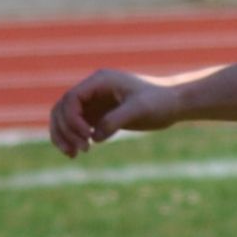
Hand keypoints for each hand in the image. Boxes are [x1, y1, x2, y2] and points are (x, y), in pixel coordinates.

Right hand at [48, 68, 184, 156]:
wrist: (174, 103)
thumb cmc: (160, 101)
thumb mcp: (140, 109)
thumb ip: (116, 120)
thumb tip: (94, 136)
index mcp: (100, 81)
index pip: (71, 98)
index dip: (72, 119)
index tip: (87, 136)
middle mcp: (92, 90)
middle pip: (62, 108)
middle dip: (66, 130)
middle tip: (83, 149)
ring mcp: (93, 102)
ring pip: (64, 118)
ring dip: (63, 136)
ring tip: (72, 155)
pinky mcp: (98, 115)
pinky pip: (75, 126)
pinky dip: (71, 139)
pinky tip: (75, 154)